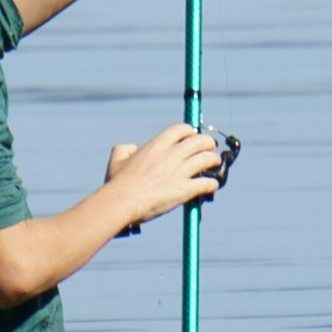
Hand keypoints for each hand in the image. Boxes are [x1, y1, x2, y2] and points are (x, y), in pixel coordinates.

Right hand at [104, 124, 228, 225]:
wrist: (121, 201)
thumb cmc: (117, 183)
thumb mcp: (116, 159)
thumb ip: (124, 148)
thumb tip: (132, 148)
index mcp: (156, 145)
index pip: (180, 129)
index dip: (189, 130)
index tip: (192, 134)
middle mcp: (171, 155)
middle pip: (199, 141)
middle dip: (208, 142)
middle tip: (210, 147)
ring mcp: (178, 172)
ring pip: (206, 159)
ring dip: (213, 160)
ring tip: (215, 162)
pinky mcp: (183, 189)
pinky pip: (205, 183)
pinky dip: (211, 184)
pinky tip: (212, 185)